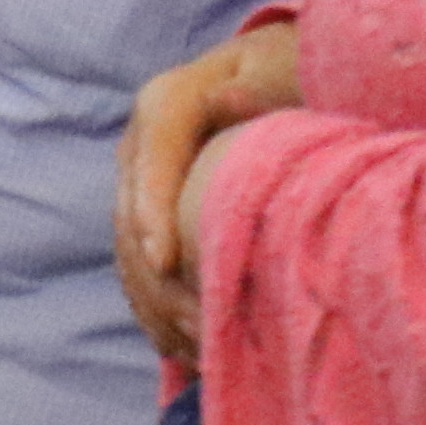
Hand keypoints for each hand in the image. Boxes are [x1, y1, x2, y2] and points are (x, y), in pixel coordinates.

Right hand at [117, 16, 303, 371]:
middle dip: (160, 279)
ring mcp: (141, 183)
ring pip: (128, 250)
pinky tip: (189, 352)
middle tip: (202, 329)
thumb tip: (231, 94)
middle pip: (131, 215)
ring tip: (204, 353)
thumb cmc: (296, 73)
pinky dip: (159, 313)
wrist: (281, 73)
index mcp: (169, 102)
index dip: (153, 209)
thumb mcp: (289, 71)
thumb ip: (266, 87)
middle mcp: (143, 144)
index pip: (151, 155)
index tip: (166, 262)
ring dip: (160, 307)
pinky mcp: (151, 216)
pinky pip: (139, 270)